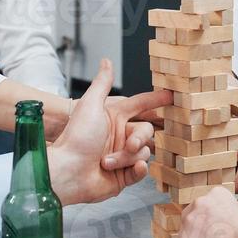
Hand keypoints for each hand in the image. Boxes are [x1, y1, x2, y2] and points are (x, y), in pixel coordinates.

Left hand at [48, 59, 168, 203]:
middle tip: (129, 144)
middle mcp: (119, 136)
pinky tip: (133, 168)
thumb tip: (106, 61)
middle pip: (146, 131)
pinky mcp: (123, 175)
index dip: (155, 100)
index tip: (170, 96)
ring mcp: (122, 156)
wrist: (67, 170)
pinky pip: (140, 171)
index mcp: (114, 118)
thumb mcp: (90, 105)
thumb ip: (102, 83)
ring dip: (127, 157)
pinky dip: (138, 170)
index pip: (140, 105)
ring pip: (143, 152)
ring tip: (107, 161)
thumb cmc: (76, 138)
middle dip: (139, 138)